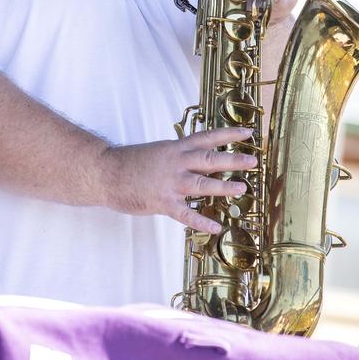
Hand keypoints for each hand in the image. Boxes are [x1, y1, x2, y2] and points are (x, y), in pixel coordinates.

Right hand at [100, 126, 256, 229]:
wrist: (105, 172)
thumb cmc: (129, 163)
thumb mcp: (158, 152)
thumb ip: (178, 157)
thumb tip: (196, 160)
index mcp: (175, 148)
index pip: (207, 137)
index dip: (228, 134)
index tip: (247, 132)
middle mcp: (176, 162)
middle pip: (210, 159)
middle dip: (233, 159)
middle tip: (253, 160)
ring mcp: (169, 182)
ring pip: (202, 183)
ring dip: (224, 186)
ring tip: (242, 188)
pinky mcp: (162, 202)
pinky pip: (186, 213)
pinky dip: (202, 221)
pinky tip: (216, 227)